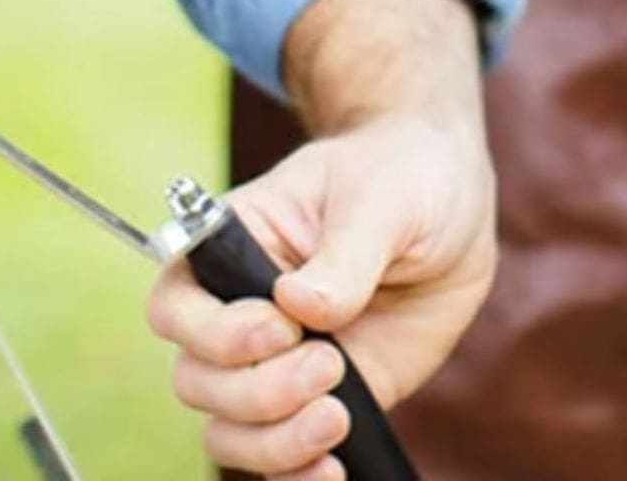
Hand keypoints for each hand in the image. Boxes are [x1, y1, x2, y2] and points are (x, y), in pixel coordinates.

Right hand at [144, 108, 495, 478]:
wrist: (449, 206)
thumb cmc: (399, 175)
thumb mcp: (379, 198)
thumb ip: (344, 253)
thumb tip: (301, 306)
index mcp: (234, 244)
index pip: (176, 303)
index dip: (215, 332)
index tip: (282, 326)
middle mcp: (243, 309)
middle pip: (198, 380)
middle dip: (257, 391)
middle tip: (331, 364)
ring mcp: (280, 362)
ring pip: (229, 431)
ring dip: (273, 443)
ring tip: (337, 416)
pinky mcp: (323, 399)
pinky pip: (282, 457)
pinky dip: (295, 476)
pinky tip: (333, 468)